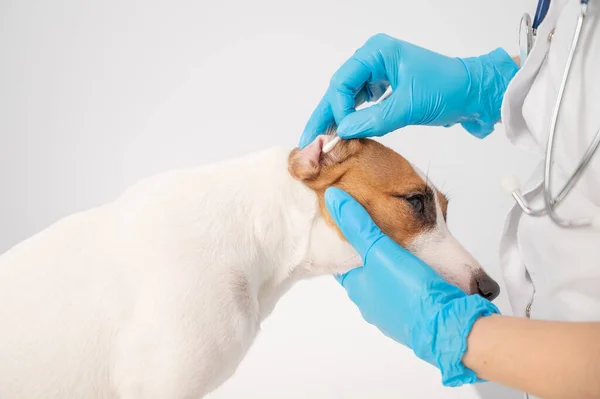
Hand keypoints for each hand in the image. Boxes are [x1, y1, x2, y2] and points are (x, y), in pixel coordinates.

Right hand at [299, 34, 517, 146]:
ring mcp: (379, 75)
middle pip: (339, 89)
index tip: (339, 132)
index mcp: (377, 53)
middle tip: (308, 140)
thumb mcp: (408, 106)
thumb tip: (342, 132)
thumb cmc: (447, 90)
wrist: (474, 94)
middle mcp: (374, 61)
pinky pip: (362, 104)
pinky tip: (345, 134)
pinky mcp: (386, 89)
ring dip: (337, 119)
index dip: (336, 108)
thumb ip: (373, 119)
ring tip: (322, 141)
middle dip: (325, 115)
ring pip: (348, 98)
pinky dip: (353, 119)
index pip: (342, 81)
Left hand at [325, 187, 499, 385]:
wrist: (451, 325)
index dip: (347, 241)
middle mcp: (374, 303)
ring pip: (393, 282)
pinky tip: (427, 267)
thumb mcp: (381, 250)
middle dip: (376, 252)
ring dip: (399, 266)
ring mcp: (397, 313)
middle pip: (369, 270)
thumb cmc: (411, 291)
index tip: (351, 224)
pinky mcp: (421, 314)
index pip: (344, 260)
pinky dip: (417, 278)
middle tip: (383, 229)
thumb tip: (333, 199)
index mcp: (358, 288)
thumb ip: (359, 224)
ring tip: (407, 245)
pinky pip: (414, 292)